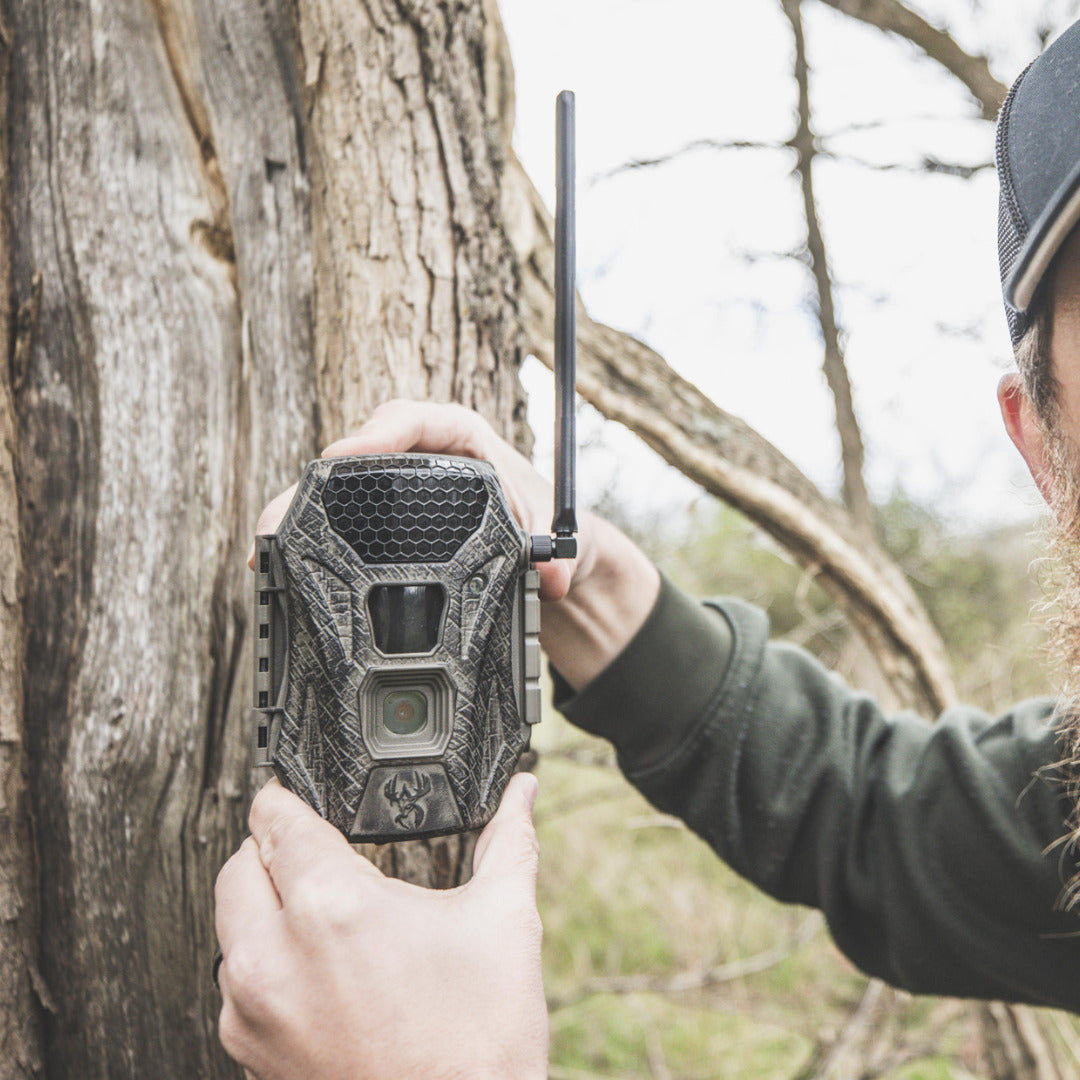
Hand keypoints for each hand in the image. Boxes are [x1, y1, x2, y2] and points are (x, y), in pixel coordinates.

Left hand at [214, 774, 547, 1079]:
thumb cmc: (479, 1048)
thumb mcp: (503, 923)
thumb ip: (509, 840)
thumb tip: (522, 792)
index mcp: (331, 906)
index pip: (276, 820)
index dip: (288, 796)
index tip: (298, 792)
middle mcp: (274, 957)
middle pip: (239, 866)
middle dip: (273, 850)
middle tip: (319, 851)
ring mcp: (254, 1012)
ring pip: (230, 926)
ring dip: (265, 908)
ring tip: (326, 913)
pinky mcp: (251, 1053)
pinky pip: (236, 984)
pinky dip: (265, 964)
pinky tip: (319, 969)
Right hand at [251, 399, 591, 602]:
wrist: (539, 544)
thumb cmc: (538, 517)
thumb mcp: (551, 530)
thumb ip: (551, 551)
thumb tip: (551, 576)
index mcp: (459, 436)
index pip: (412, 420)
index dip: (376, 432)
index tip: (347, 452)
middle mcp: (418, 454)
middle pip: (358, 456)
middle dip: (315, 484)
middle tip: (281, 514)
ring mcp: (393, 484)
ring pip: (338, 490)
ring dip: (299, 513)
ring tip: (265, 545)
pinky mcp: (380, 514)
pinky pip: (339, 516)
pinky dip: (309, 535)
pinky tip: (279, 560)